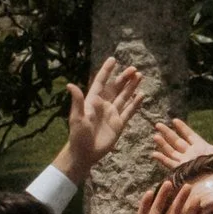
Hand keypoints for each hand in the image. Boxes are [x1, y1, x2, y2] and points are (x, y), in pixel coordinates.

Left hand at [57, 52, 147, 185]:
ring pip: (124, 97)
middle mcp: (104, 105)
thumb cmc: (77, 135)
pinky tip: (142, 95)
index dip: (106, 71)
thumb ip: (77, 101)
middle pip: (116, 88)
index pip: (101, 82)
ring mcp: (112, 114)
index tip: (113, 59)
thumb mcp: (76, 118)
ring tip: (139, 76)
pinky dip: (135, 103)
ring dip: (131, 87)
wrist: (85, 153)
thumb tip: (70, 85)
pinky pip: (129, 111)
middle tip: (134, 69)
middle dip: (124, 78)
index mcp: (92, 101)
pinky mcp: (119, 124)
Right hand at [119, 176, 199, 213]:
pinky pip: (143, 213)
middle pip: (174, 212)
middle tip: (188, 185)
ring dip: (163, 196)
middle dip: (181, 199)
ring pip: (158, 208)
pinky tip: (149, 193)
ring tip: (168, 182)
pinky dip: (145, 203)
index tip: (198, 199)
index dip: (191, 211)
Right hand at [150, 109, 212, 172]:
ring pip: (171, 150)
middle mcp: (191, 153)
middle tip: (158, 124)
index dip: (182, 127)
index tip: (174, 120)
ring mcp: (185, 162)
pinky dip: (162, 158)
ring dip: (163, 143)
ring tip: (155, 136)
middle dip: (167, 133)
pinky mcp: (181, 170)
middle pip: (176, 141)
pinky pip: (169, 163)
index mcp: (200, 146)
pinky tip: (154, 154)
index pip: (189, 134)